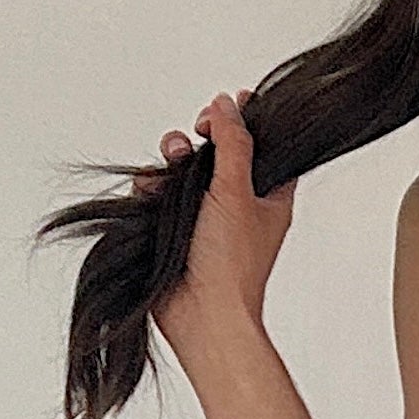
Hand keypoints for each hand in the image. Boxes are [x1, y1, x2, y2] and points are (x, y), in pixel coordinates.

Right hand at [152, 90, 295, 355]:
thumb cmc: (230, 264)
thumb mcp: (238, 191)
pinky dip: (151, 189)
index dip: (247, 122)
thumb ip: (234, 144)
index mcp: (269, 198)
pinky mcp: (174, 232)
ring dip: (172, 161)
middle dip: (199, 138)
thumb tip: (228, 105)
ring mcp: (204, 219)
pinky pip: (158, 196)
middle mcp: (238, 206)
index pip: (264, 147)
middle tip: (195, 136)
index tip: (230, 103)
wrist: (202, 314)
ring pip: (183, 172)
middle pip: (216, 153)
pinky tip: (149, 193)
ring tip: (170, 164)